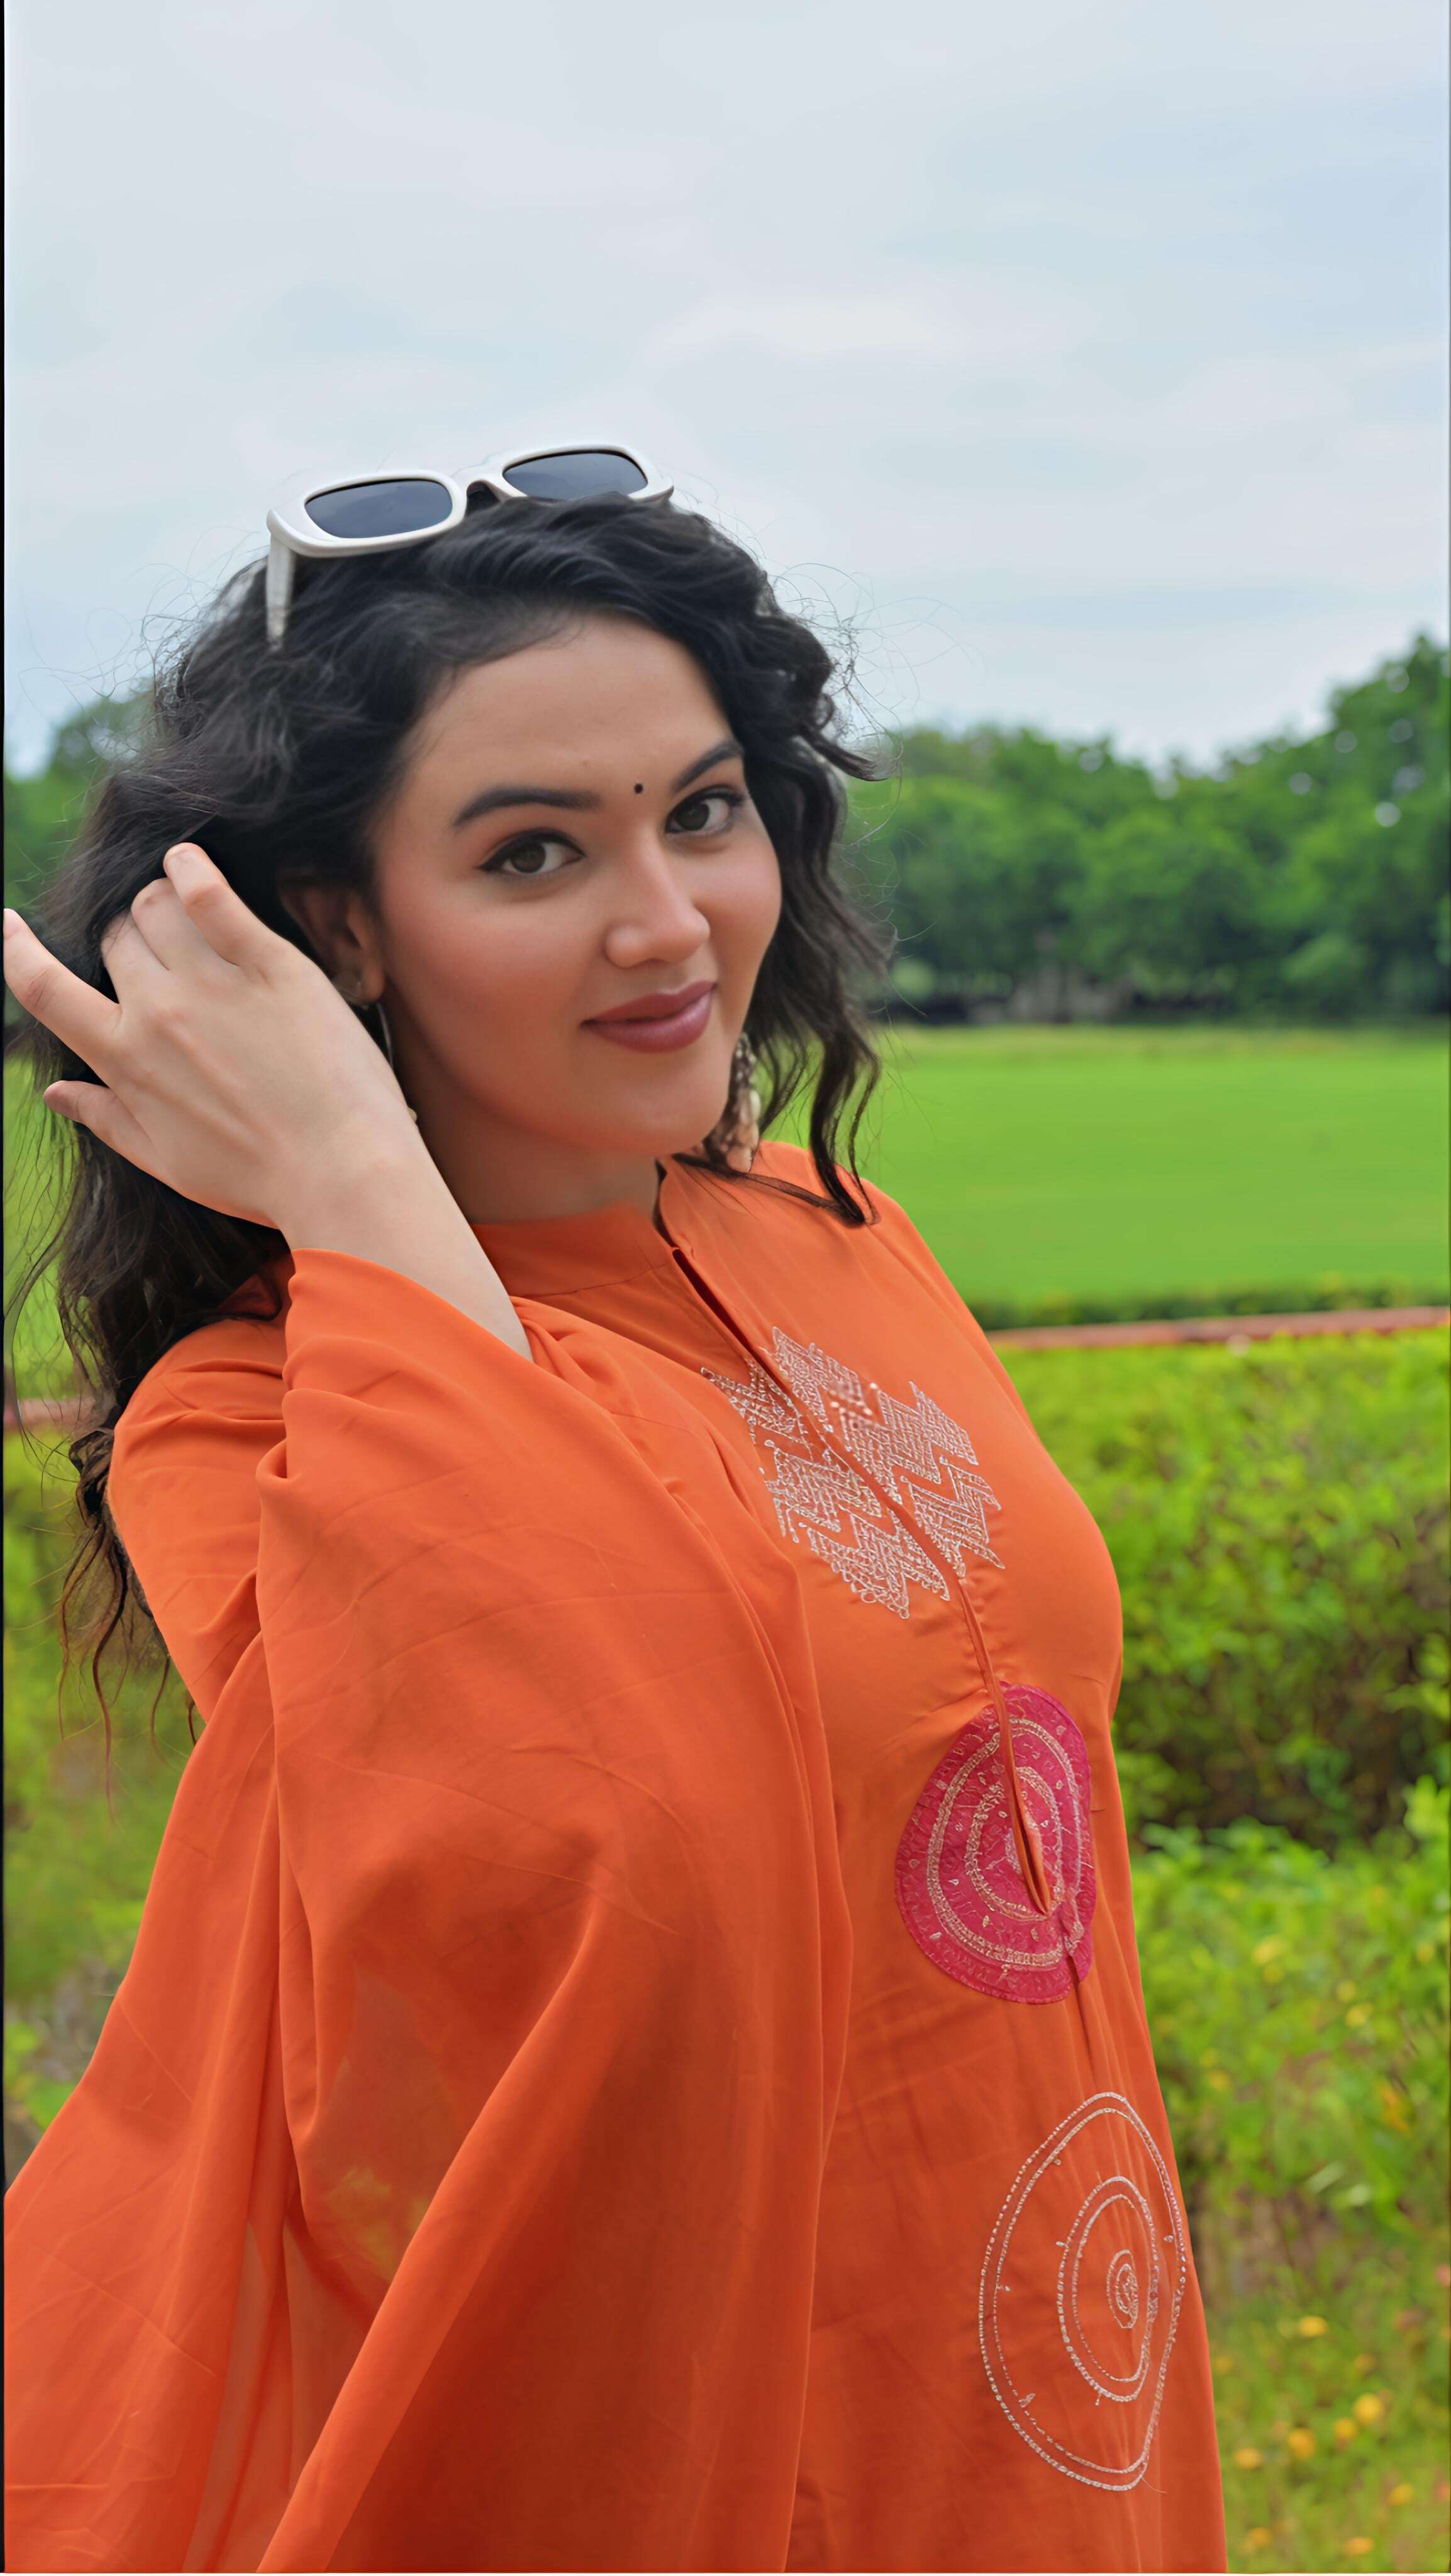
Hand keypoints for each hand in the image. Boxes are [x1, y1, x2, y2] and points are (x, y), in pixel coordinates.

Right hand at [2, 845, 427, 1234]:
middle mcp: (157, 1013)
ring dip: (160, 901)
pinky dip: (192, 868)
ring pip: (155, 906)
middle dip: (130, 940)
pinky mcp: (270, 963)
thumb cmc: (259, 1177)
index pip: (44, 990)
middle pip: (115, 938)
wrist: (343, 1173)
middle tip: (167, 958)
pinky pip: (212, 894)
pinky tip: (190, 862)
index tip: (8, 924)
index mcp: (124, 1061)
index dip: (17, 951)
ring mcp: (213, 984)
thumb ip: (108, 1119)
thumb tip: (54, 1093)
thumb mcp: (169, 1161)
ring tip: (185, 913)